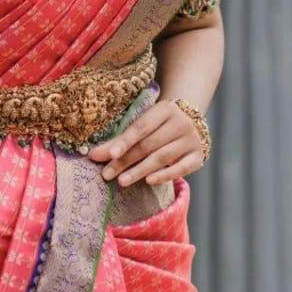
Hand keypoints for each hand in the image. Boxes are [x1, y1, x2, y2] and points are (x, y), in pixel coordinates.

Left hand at [88, 100, 205, 187]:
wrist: (193, 121)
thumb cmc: (160, 125)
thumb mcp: (143, 125)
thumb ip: (119, 141)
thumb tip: (93, 155)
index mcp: (165, 109)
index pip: (141, 127)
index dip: (124, 142)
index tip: (107, 155)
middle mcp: (181, 123)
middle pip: (149, 145)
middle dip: (126, 161)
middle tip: (107, 174)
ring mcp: (191, 140)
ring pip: (162, 157)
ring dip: (140, 171)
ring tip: (122, 181)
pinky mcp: (198, 156)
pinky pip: (181, 168)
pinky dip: (165, 175)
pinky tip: (149, 181)